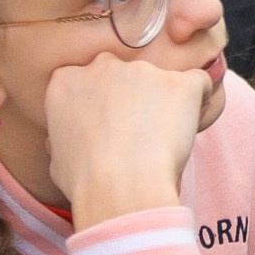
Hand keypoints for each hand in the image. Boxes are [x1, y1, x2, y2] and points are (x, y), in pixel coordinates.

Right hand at [43, 53, 211, 228]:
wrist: (120, 188)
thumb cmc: (85, 181)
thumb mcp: (57, 158)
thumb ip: (63, 137)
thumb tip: (67, 143)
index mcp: (66, 80)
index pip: (90, 77)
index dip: (104, 101)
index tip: (111, 123)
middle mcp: (102, 66)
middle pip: (125, 73)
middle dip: (134, 95)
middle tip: (139, 130)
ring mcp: (142, 70)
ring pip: (161, 80)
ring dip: (165, 102)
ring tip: (163, 138)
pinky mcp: (177, 83)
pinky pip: (197, 83)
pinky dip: (198, 101)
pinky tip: (191, 125)